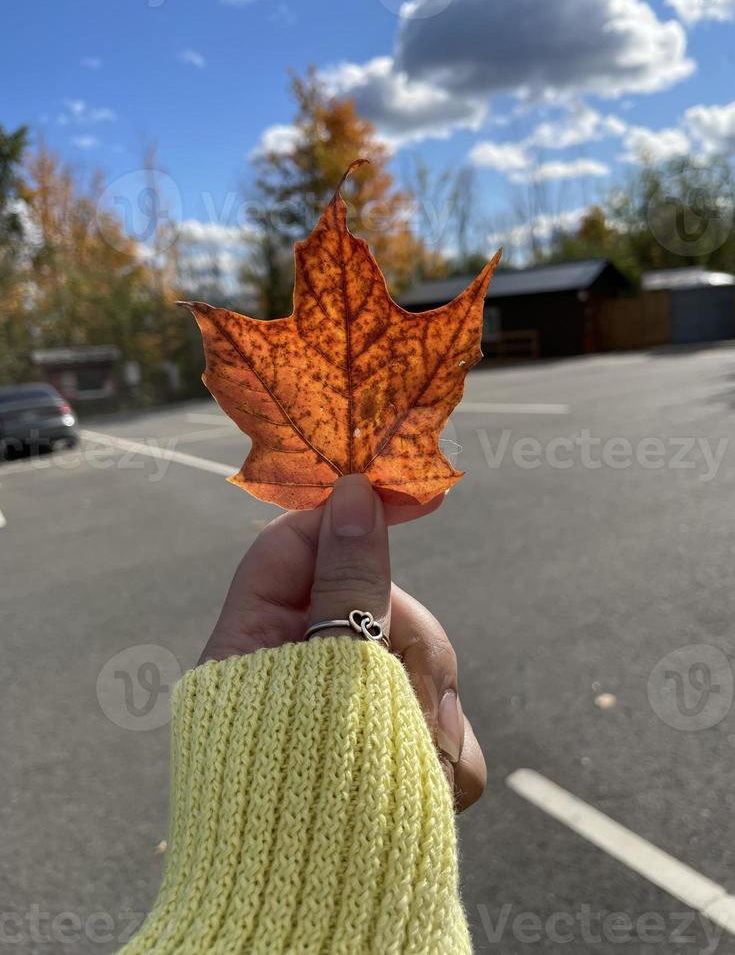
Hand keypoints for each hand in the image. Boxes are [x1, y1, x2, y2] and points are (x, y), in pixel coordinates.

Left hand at [200, 474, 486, 810]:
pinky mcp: (388, 751)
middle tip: (412, 691)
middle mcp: (297, 675)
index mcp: (252, 645)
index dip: (348, 515)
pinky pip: (434, 718)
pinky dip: (441, 753)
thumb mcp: (329, 676)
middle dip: (407, 641)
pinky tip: (428, 790)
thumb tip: (352, 490)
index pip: (295, 546)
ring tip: (418, 763)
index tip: (413, 495)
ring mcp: (345, 715)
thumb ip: (348, 582)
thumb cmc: (309, 804)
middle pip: (372, 601)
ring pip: (415, 662)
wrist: (326, 933)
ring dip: (429, 707)